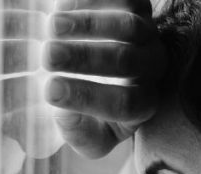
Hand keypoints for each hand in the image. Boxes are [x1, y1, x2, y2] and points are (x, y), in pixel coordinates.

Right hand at [43, 0, 167, 157]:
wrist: (86, 73)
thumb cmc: (84, 108)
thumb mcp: (82, 132)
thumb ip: (76, 133)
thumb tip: (62, 112)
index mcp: (142, 104)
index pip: (123, 103)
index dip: (87, 97)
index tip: (49, 90)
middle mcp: (151, 66)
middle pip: (126, 61)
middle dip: (85, 58)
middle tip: (48, 56)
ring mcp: (147, 32)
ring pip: (127, 25)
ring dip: (89, 24)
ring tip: (52, 26)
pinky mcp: (137, 5)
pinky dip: (92, 1)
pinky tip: (61, 6)